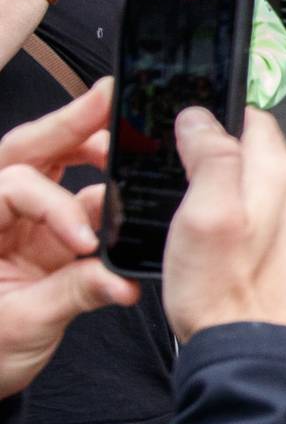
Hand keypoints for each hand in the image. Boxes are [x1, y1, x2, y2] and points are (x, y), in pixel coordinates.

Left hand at [0, 82, 132, 397]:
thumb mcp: (22, 326)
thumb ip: (74, 294)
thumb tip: (122, 281)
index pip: (16, 186)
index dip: (54, 206)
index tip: (83, 243)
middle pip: (29, 153)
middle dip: (70, 124)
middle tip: (109, 97)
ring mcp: (22, 228)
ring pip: (55, 171)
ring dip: (92, 154)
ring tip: (128, 143)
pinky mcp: (48, 245)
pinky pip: (81, 212)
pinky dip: (108, 208)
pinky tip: (132, 205)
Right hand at [160, 108, 285, 343]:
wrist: (250, 353)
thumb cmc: (222, 289)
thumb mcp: (205, 214)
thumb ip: (211, 157)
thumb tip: (201, 117)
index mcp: (281, 175)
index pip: (251, 119)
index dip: (213, 119)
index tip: (182, 132)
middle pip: (255, 152)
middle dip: (220, 154)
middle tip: (178, 174)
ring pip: (258, 186)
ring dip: (229, 189)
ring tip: (194, 210)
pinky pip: (264, 219)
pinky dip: (241, 219)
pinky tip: (217, 240)